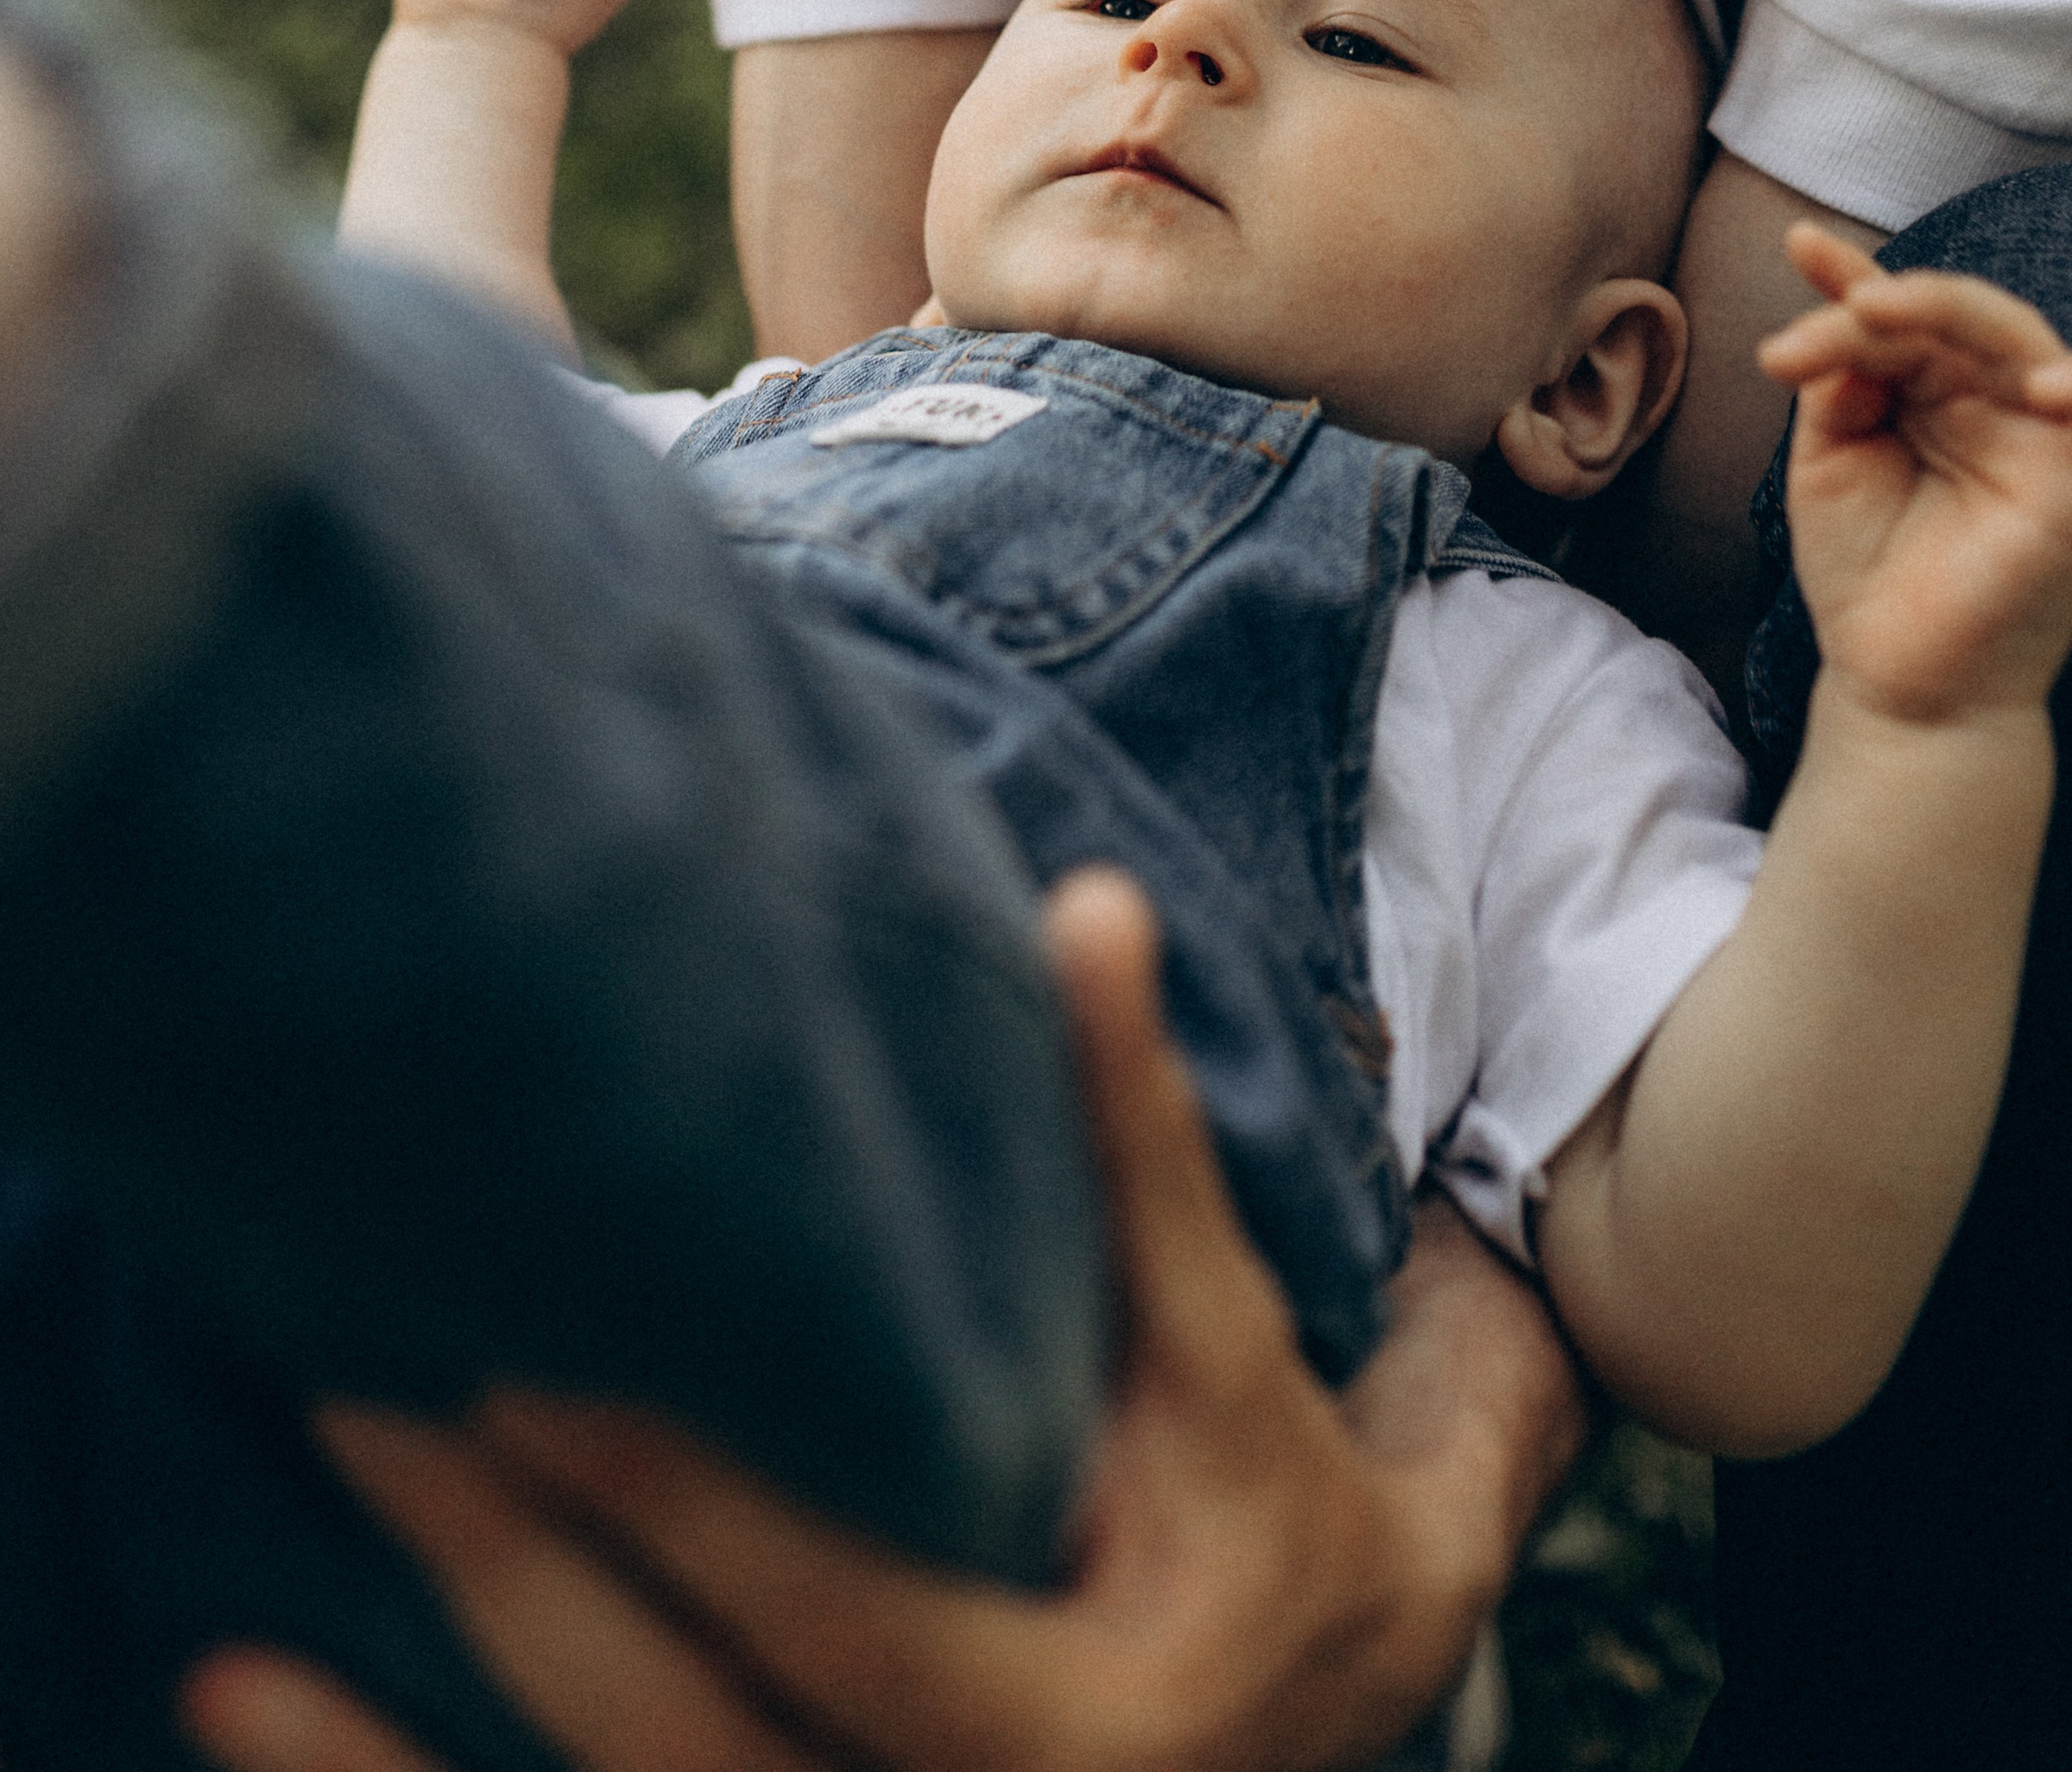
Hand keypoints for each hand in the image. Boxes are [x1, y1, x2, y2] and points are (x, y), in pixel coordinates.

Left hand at [180, 878, 1579, 1771]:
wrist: (1313, 1719)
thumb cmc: (1263, 1505)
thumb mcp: (1227, 1353)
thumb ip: (1146, 1156)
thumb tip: (1088, 903)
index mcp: (1088, 1733)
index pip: (851, 1615)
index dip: (688, 1503)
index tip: (524, 1361)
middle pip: (691, 1744)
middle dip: (519, 1585)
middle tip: (365, 1405)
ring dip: (406, 1761)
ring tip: (240, 1643)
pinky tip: (244, 1710)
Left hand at [1759, 224, 2071, 719]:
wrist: (1897, 687)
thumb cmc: (1868, 576)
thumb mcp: (1830, 463)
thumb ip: (1841, 385)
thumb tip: (1851, 329)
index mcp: (1937, 393)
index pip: (1903, 319)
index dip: (1851, 277)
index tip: (1798, 244)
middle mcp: (1997, 404)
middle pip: (1955, 317)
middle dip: (1884, 302)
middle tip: (1830, 313)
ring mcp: (2045, 440)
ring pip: (2022, 339)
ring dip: (1947, 310)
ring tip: (1872, 311)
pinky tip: (2040, 381)